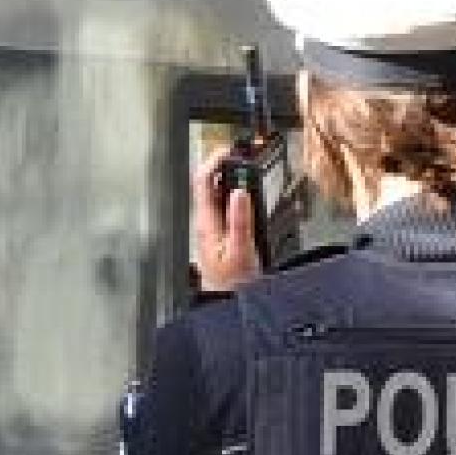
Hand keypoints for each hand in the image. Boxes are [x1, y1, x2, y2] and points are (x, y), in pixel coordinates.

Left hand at [191, 146, 263, 291]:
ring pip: (221, 192)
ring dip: (234, 177)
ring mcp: (215, 226)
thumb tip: (239, 192)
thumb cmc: (231, 286)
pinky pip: (229, 204)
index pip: (203, 180)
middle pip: (212, 182)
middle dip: (228, 164)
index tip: (231, 150)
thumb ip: (240, 221)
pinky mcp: (224, 232)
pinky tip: (252, 193)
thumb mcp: (240, 252)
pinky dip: (240, 193)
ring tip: (252, 167)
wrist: (229, 305)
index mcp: (207, 222)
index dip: (215, 160)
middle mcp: (208, 221)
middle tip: (246, 153)